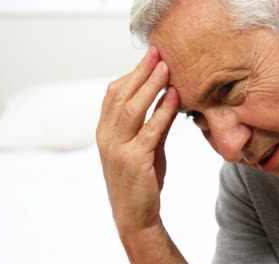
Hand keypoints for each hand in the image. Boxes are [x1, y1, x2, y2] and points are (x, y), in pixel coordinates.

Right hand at [96, 47, 178, 234]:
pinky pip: (149, 129)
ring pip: (132, 108)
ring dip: (149, 85)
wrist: (135, 216)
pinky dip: (162, 111)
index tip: (149, 59)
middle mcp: (106, 137)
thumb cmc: (140, 181)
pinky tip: (173, 97)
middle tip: (157, 53)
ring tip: (165, 67)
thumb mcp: (145, 148)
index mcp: (105, 132)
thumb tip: (168, 98)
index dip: (131, 75)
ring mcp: (118, 149)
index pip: (113, 95)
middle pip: (120, 95)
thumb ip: (152, 124)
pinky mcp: (134, 160)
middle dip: (140, 72)